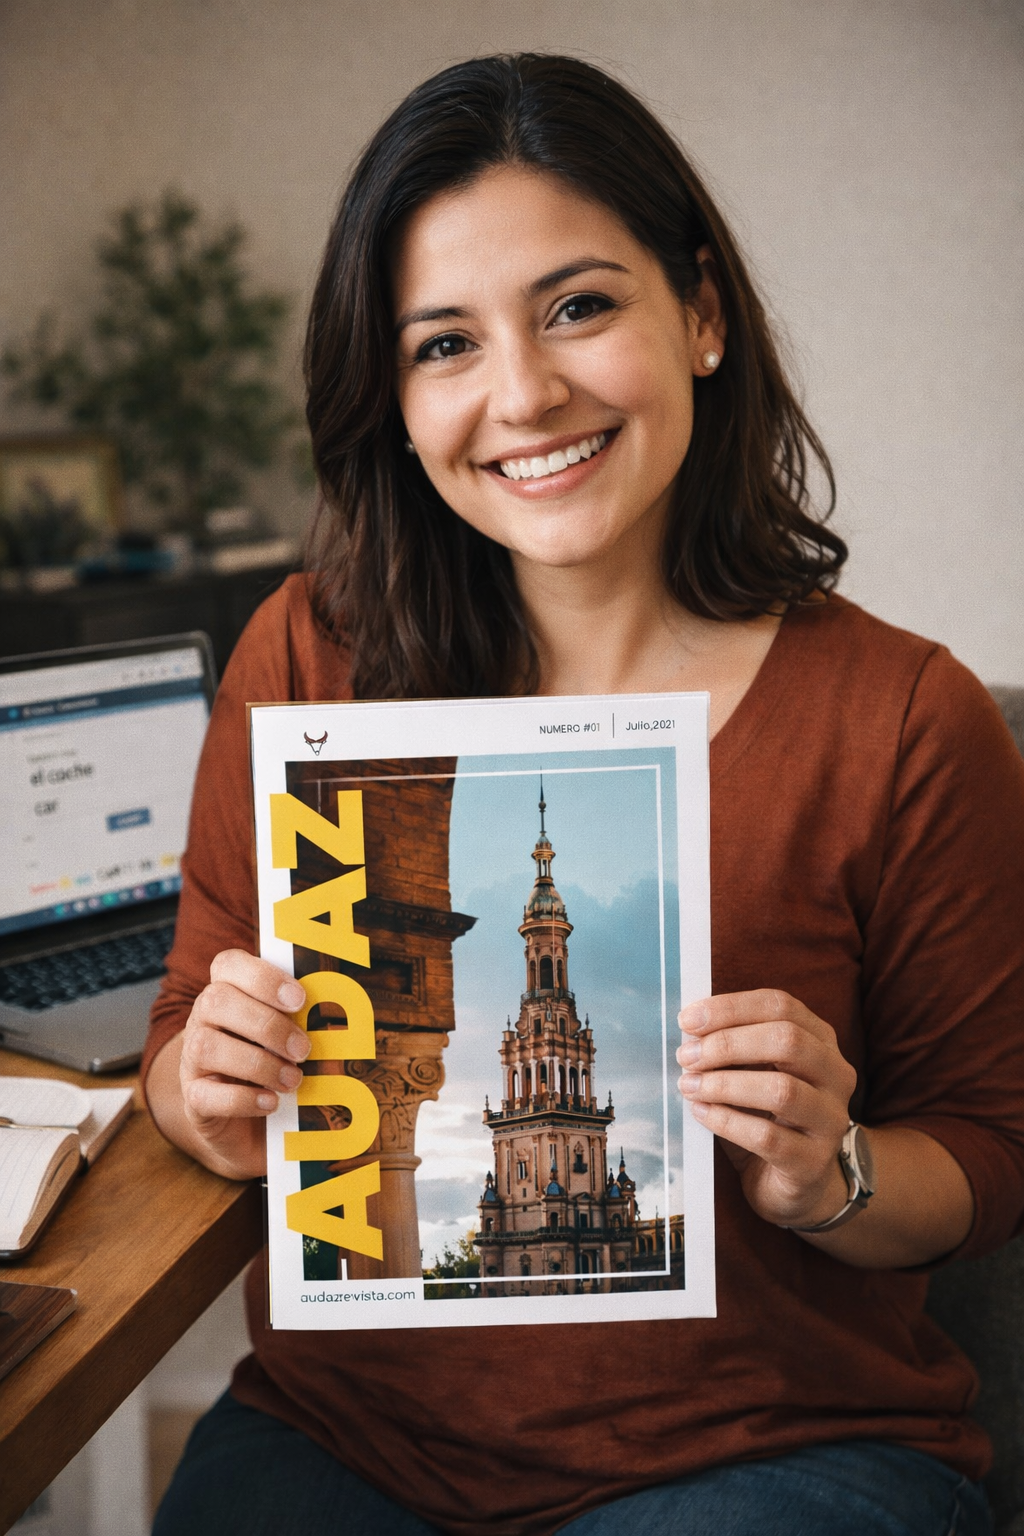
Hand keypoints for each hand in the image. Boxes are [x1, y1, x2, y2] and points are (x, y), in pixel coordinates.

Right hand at [175, 949, 309, 1178]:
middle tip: (303, 1050)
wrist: (248, 1120)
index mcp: (227, 992)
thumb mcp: (288, 1034)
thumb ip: (301, 1018)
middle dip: (267, 1024)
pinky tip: (271, 1102)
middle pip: (216, 1001)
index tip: (300, 999)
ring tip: (293, 1080)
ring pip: (205, 1046)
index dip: (263, 977)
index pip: (228, 964)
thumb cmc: (275, 1062)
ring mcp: (191, 1060)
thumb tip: (334, 1016)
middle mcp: (202, 1020)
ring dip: (258, 1063)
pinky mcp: (193, 1099)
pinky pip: (202, 1095)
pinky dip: (242, 1099)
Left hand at [676, 989, 856, 1228]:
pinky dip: (727, 1121)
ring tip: (689, 1085)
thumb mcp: (753, 1072)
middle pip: (787, 1041)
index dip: (731, 1008)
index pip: (780, 1006)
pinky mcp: (813, 1161)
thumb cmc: (768, 1117)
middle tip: (686, 1056)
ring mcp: (830, 1120)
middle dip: (727, 1044)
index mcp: (821, 1041)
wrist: (799, 1184)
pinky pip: (767, 1136)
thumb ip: (732, 1047)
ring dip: (724, 1084)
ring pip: (781, 1090)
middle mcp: (836, 1075)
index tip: (687, 1019)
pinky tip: (701, 1113)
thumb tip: (690, 1028)